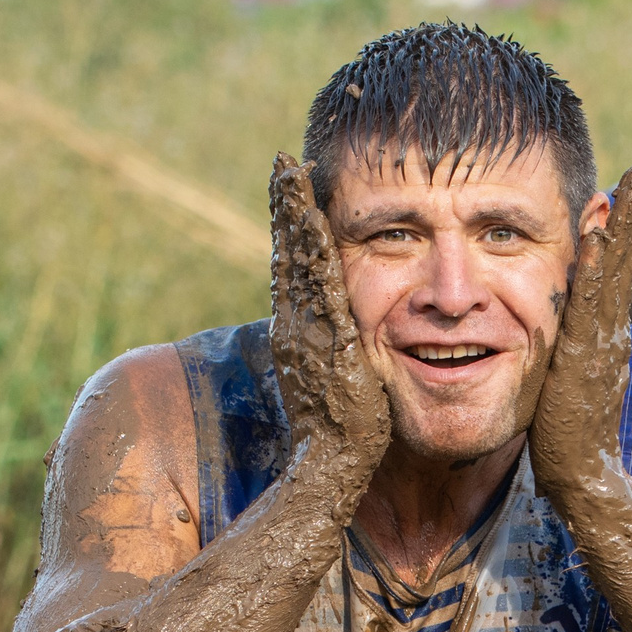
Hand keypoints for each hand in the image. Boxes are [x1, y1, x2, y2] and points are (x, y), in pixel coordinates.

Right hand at [268, 155, 389, 487]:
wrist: (332, 469)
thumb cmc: (345, 432)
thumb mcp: (341, 377)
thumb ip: (340, 348)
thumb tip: (349, 330)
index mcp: (299, 332)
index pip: (293, 269)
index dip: (290, 227)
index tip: (289, 187)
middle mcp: (294, 326)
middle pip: (287, 254)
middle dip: (284, 206)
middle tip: (282, 162)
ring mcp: (305, 332)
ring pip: (298, 262)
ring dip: (294, 215)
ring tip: (291, 173)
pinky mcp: (327, 340)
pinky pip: (320, 285)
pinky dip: (313, 249)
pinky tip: (314, 219)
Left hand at [528, 165, 631, 497]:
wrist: (585, 483)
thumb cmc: (572, 441)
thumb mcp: (572, 387)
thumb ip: (576, 359)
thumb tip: (568, 341)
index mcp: (603, 337)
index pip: (612, 275)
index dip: (617, 235)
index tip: (618, 193)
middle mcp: (608, 334)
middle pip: (622, 264)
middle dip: (629, 216)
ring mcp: (600, 345)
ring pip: (612, 276)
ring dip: (619, 229)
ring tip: (625, 187)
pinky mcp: (584, 360)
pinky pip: (589, 304)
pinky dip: (593, 268)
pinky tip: (592, 238)